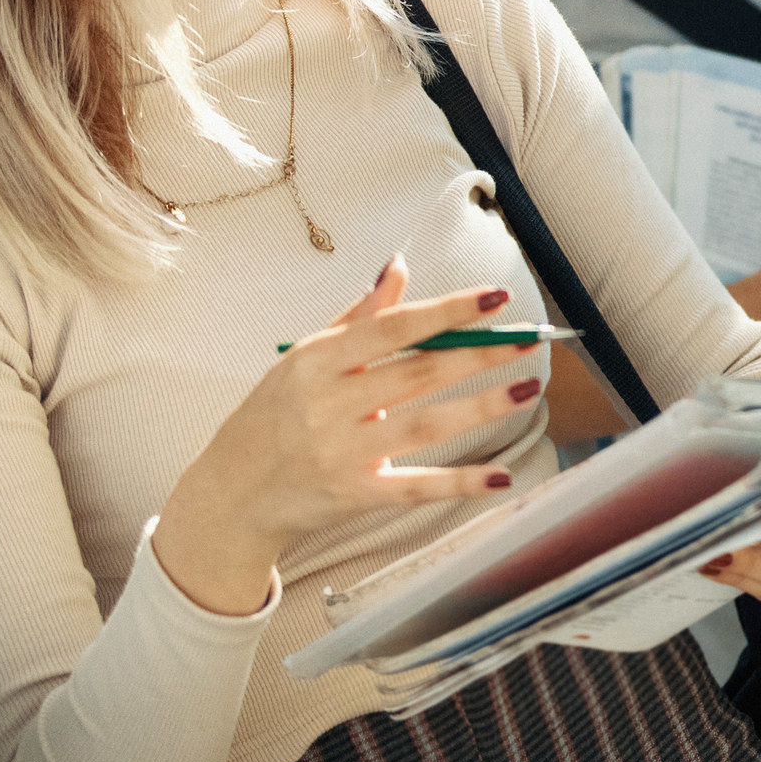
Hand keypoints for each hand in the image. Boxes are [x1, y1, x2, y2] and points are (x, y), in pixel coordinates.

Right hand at [154, 258, 542, 613]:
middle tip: (530, 338)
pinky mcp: (354, 495)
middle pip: (418, 374)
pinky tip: (500, 478)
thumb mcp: (304, 358)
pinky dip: (459, 484)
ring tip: (527, 389)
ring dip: (480, 407)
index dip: (448, 311)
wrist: (230, 493)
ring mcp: (343, 453)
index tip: (496, 297)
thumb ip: (359, 316)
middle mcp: (330, 405)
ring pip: (425, 426)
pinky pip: (415, 488)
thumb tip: (399, 266)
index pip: (394, 329)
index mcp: (318, 361)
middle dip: (479, 353)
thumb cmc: (273, 413)